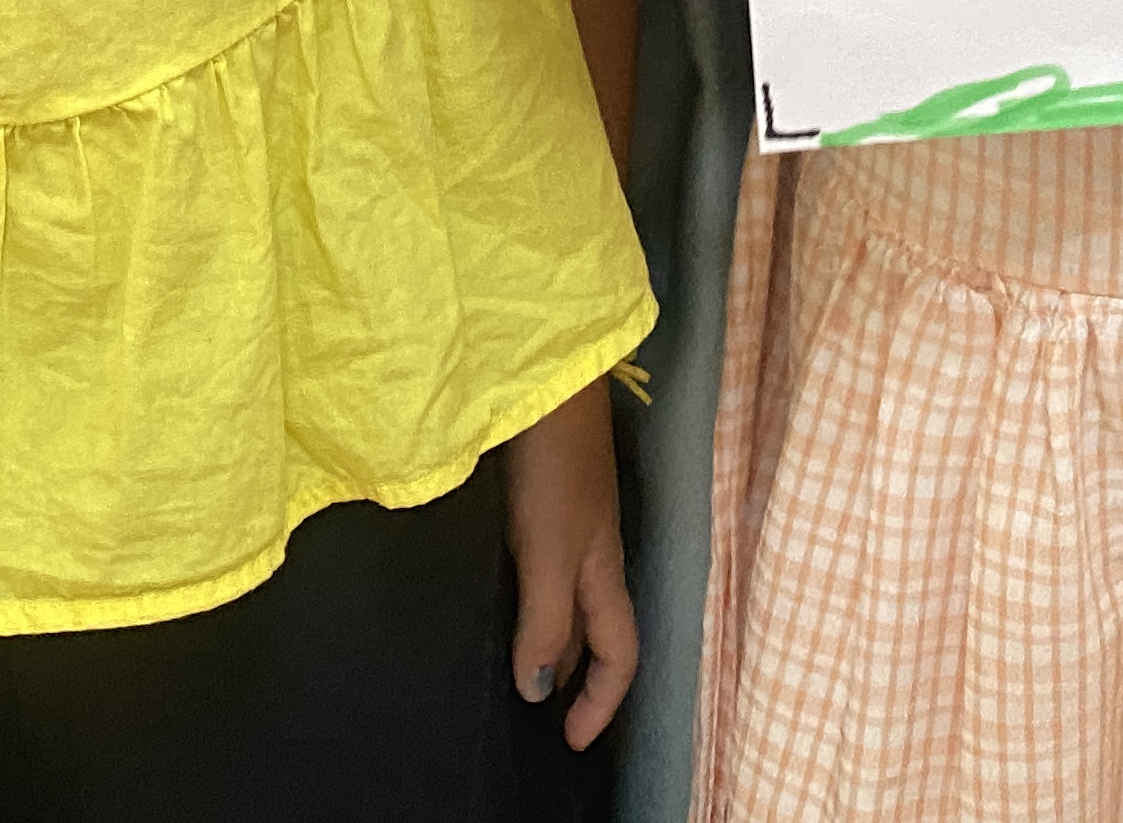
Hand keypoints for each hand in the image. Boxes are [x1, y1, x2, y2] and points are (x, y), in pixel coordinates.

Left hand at [501, 379, 637, 748]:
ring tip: (520, 667)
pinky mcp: (546, 497)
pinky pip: (547, 569)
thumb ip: (546, 621)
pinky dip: (533, 598)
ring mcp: (572, 521)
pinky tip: (502, 594)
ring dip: (555, 639)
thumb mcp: (550, 552)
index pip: (620, 654)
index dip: (602, 703)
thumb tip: (539, 692)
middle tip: (544, 714)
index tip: (570, 742)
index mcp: (604, 570)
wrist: (545, 380)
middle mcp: (594, 552)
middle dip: (580, 677)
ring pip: (572, 599)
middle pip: (598, 630)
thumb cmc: (553, 466)